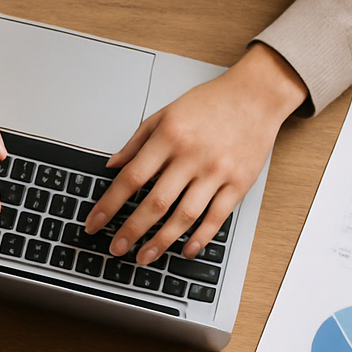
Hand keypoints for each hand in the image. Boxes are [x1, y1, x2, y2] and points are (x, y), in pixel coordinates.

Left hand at [84, 43, 306, 263]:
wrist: (256, 94)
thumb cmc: (210, 104)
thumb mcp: (165, 113)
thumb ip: (136, 142)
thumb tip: (111, 167)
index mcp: (169, 137)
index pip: (131, 178)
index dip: (109, 205)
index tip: (94, 223)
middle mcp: (192, 156)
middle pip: (155, 203)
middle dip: (131, 231)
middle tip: (116, 248)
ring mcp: (217, 171)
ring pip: (184, 216)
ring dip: (161, 241)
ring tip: (144, 256)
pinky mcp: (239, 182)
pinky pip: (217, 217)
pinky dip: (200, 237)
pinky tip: (185, 250)